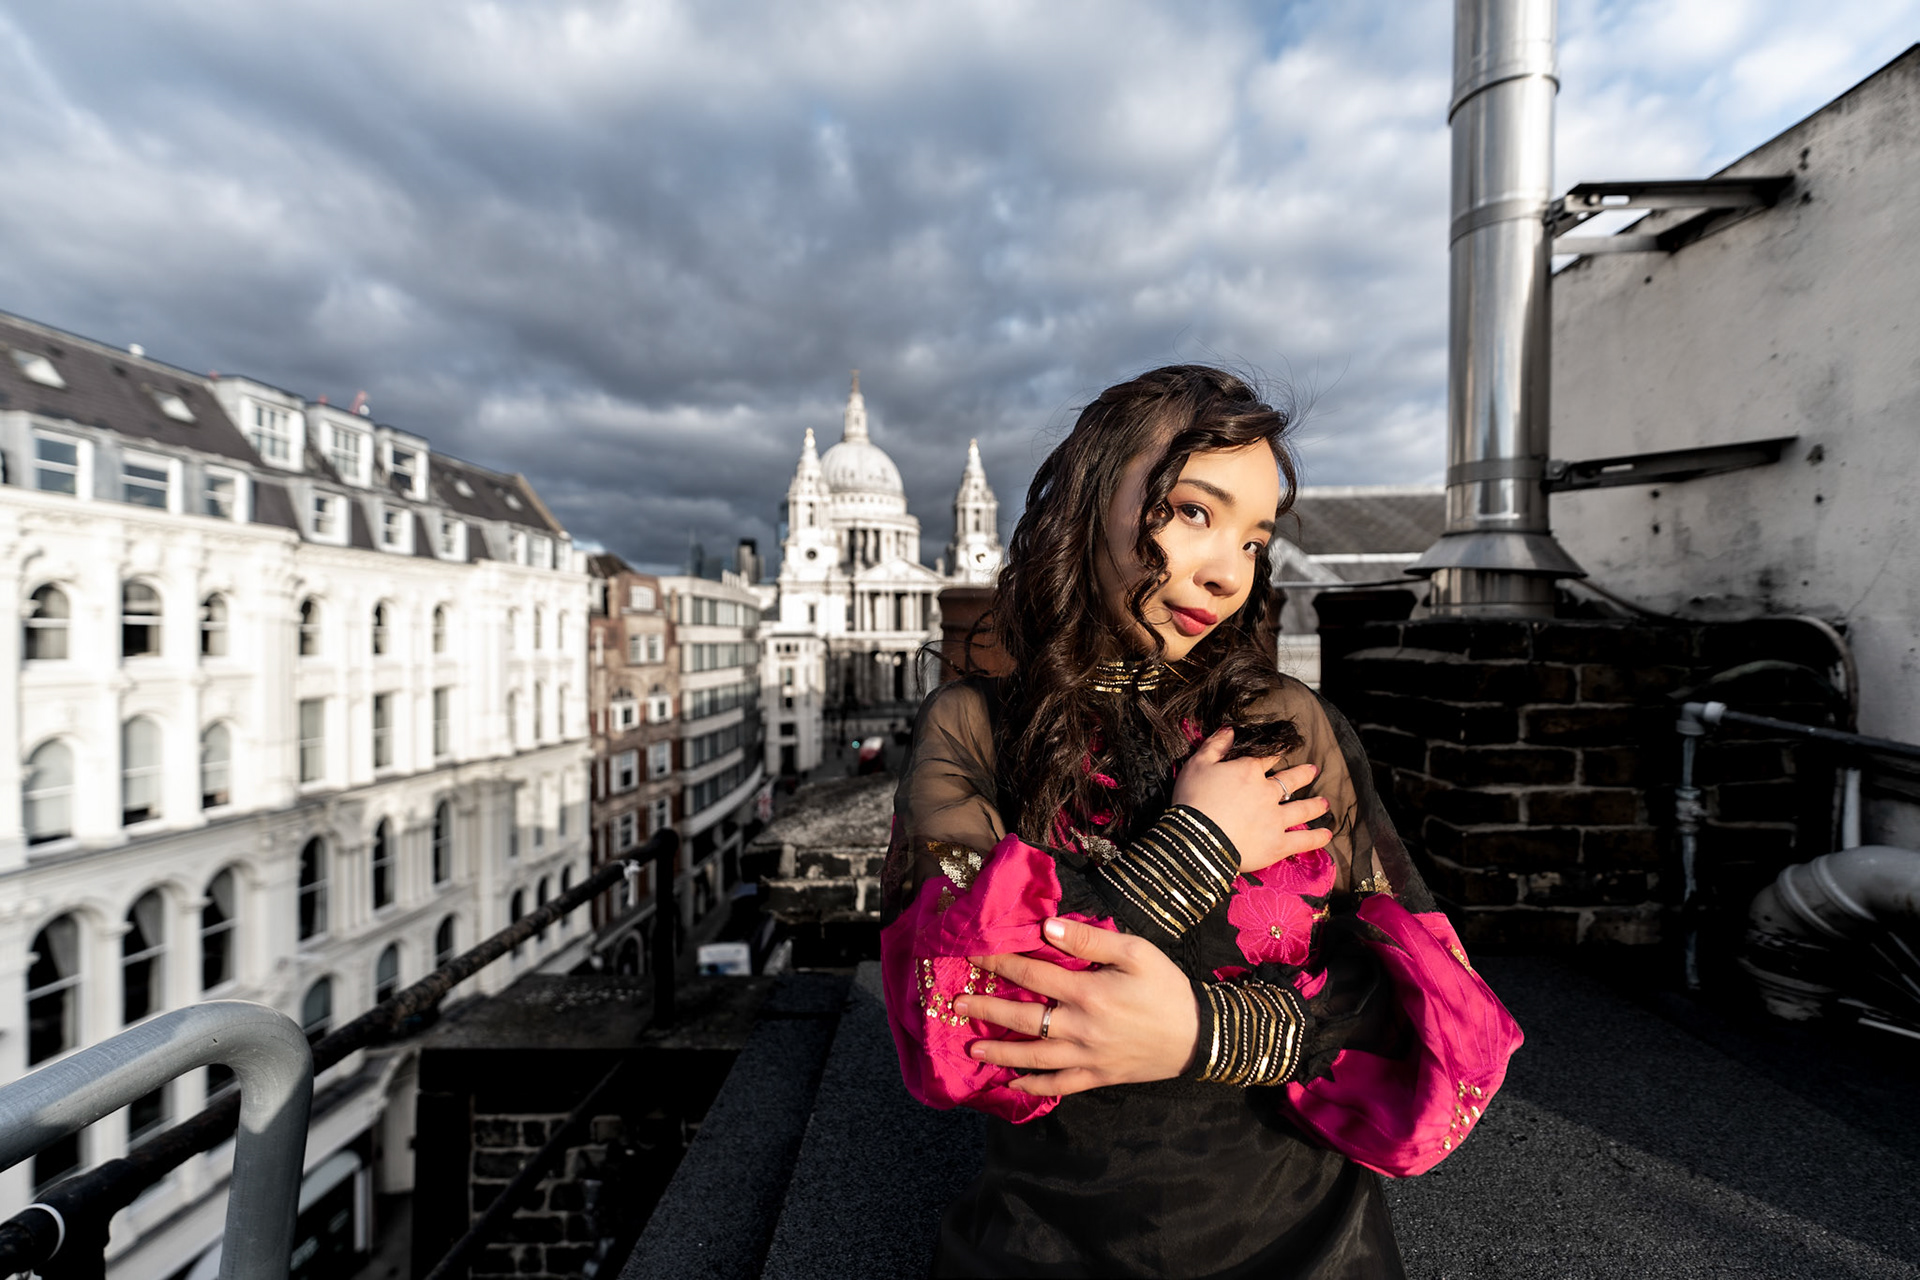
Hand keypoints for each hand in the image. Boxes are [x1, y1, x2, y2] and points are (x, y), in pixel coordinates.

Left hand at [955, 917, 1198, 1096]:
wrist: (1199, 1036)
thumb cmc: (1166, 988)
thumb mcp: (1136, 953)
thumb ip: (1091, 940)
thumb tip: (1048, 926)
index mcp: (1088, 992)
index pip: (1032, 974)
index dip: (1000, 964)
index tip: (973, 955)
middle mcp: (1081, 1028)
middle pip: (1023, 1019)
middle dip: (987, 1010)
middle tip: (956, 1003)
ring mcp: (1087, 1057)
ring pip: (1033, 1058)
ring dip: (999, 1051)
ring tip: (972, 1046)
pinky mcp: (1097, 1077)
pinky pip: (1058, 1086)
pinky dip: (1033, 1087)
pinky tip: (1011, 1083)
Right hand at [1173, 727, 1332, 873]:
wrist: (1197, 839)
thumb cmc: (1192, 800)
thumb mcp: (1197, 764)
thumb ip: (1215, 745)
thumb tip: (1230, 729)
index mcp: (1249, 771)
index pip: (1267, 758)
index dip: (1277, 752)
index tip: (1286, 748)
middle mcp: (1267, 792)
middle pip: (1290, 781)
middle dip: (1303, 774)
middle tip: (1313, 771)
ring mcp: (1275, 819)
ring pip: (1301, 809)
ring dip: (1315, 805)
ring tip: (1325, 803)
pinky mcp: (1277, 844)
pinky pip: (1302, 840)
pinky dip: (1315, 838)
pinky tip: (1326, 835)